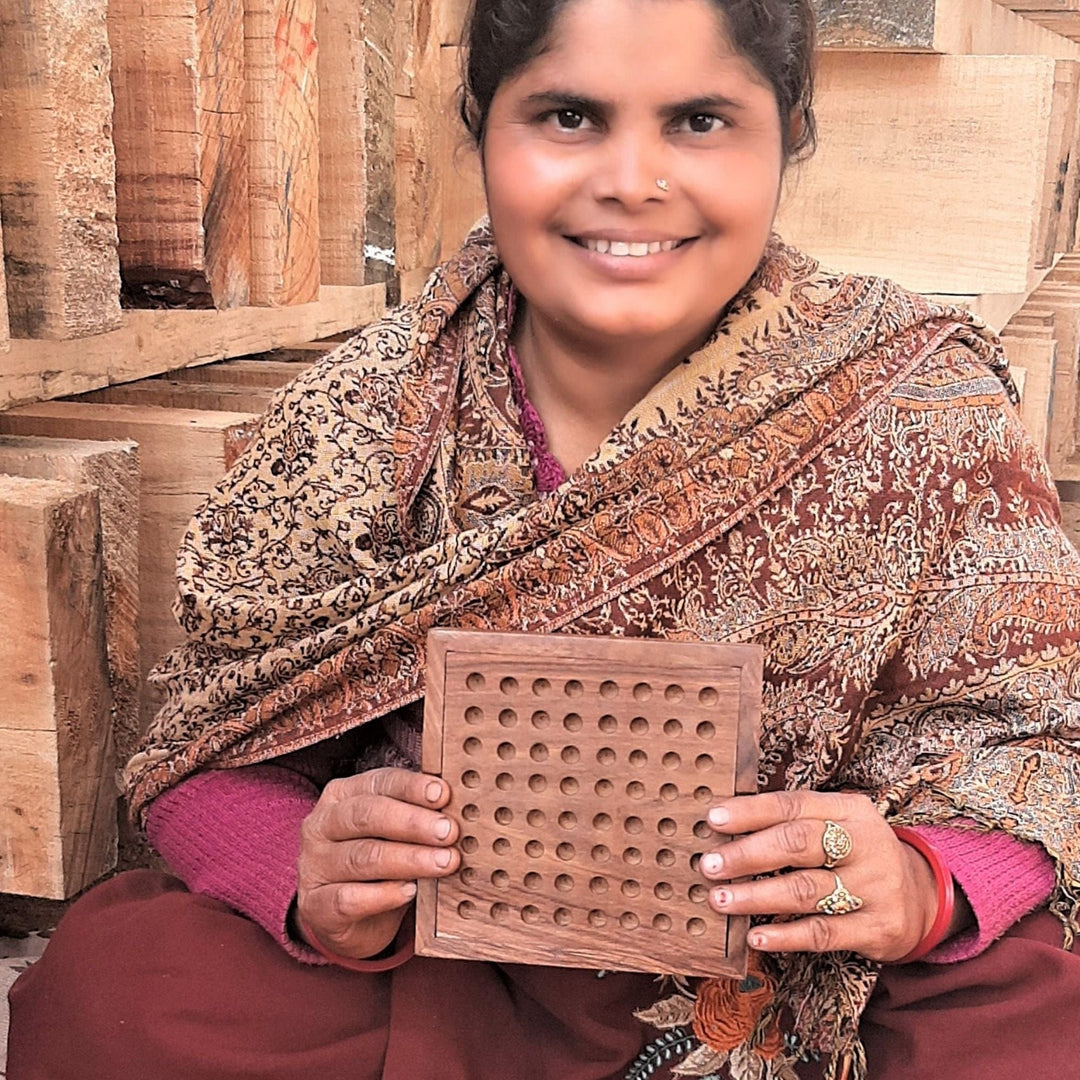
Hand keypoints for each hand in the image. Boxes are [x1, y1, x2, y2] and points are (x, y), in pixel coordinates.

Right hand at [294, 768, 460, 959]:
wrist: (344, 918)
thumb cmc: (378, 863)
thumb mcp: (393, 832)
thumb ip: (417, 816)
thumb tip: (460, 808)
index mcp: (342, 795)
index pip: (379, 782)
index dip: (412, 787)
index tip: (444, 794)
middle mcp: (322, 825)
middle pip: (367, 815)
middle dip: (413, 823)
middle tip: (449, 832)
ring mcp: (314, 865)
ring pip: (362, 857)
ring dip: (408, 859)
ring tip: (444, 863)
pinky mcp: (315, 905)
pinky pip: (349, 898)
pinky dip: (383, 895)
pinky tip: (410, 891)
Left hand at [700, 790, 966, 961]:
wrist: (923, 896)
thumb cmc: (857, 853)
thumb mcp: (838, 823)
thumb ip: (793, 821)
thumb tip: (725, 824)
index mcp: (849, 809)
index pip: (793, 805)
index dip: (750, 812)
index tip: (713, 820)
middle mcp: (865, 843)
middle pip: (798, 843)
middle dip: (748, 854)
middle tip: (709, 865)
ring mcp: (875, 887)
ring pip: (806, 890)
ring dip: (756, 896)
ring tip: (720, 899)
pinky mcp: (878, 928)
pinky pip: (823, 933)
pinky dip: (785, 935)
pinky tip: (755, 937)